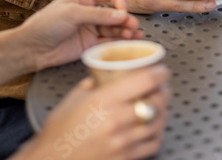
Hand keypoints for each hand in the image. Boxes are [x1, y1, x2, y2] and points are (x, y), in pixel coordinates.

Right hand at [16, 66, 170, 159]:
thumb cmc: (58, 133)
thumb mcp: (74, 98)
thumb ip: (94, 84)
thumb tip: (106, 74)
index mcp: (104, 101)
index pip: (144, 81)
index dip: (159, 73)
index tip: (162, 70)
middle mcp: (117, 121)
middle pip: (156, 101)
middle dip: (163, 90)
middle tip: (161, 86)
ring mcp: (123, 142)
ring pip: (158, 123)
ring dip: (162, 111)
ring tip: (159, 105)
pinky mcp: (126, 158)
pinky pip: (152, 144)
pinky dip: (156, 133)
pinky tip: (152, 127)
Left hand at [18, 0, 143, 72]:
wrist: (32, 48)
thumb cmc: (45, 25)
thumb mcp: (72, 14)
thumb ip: (98, 14)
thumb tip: (121, 14)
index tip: (123, 9)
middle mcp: (90, 11)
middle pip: (115, 11)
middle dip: (125, 17)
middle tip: (132, 25)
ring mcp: (91, 28)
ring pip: (114, 27)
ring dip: (126, 30)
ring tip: (134, 34)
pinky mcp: (91, 44)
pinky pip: (110, 42)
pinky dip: (120, 41)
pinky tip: (130, 41)